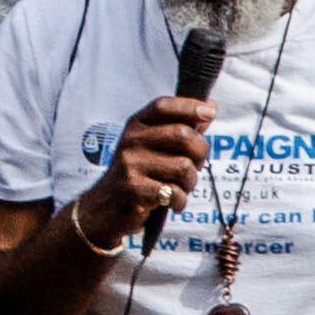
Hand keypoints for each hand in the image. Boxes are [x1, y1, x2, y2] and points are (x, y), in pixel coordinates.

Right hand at [79, 97, 216, 250]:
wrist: (103, 208)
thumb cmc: (137, 174)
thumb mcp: (152, 146)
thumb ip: (179, 127)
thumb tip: (210, 106)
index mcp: (135, 126)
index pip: (163, 106)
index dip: (189, 106)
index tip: (211, 112)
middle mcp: (130, 141)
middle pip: (183, 135)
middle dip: (200, 153)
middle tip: (196, 165)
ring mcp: (130, 164)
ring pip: (184, 167)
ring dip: (190, 182)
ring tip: (179, 187)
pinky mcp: (134, 189)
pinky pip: (175, 192)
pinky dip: (180, 201)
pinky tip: (172, 202)